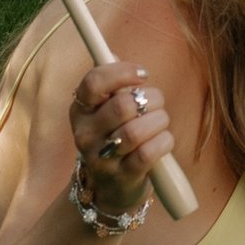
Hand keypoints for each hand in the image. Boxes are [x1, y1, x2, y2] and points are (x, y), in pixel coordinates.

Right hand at [69, 57, 175, 214]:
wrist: (111, 189)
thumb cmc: (115, 137)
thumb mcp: (106, 111)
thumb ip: (112, 84)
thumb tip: (116, 55)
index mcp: (80, 111)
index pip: (93, 82)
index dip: (122, 72)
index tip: (143, 74)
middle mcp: (85, 135)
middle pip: (122, 105)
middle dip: (152, 99)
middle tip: (157, 103)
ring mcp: (101, 158)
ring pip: (136, 131)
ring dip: (159, 121)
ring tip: (161, 122)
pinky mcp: (121, 177)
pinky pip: (148, 153)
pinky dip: (164, 142)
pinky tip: (164, 140)